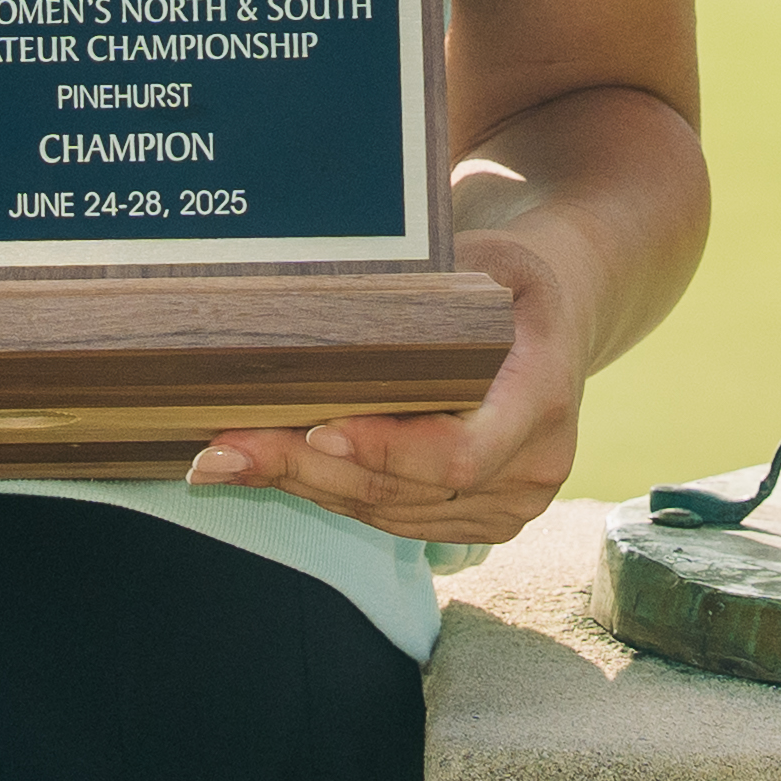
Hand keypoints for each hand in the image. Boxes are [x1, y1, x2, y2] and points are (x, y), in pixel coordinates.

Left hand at [190, 221, 591, 543]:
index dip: (386, 452)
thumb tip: (340, 283)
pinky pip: (392, 518)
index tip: (319, 431)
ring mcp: (509, 505)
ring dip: (303, 487)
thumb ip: (435, 283)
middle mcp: (533, 467)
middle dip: (308, 470)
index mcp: (544, 397)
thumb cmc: (511, 279)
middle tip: (226, 449)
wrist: (557, 322)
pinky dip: (329, 493)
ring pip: (389, 512)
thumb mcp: (491, 257)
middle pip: (405, 490)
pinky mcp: (479, 522)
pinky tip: (269, 470)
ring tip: (223, 461)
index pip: (460, 453)